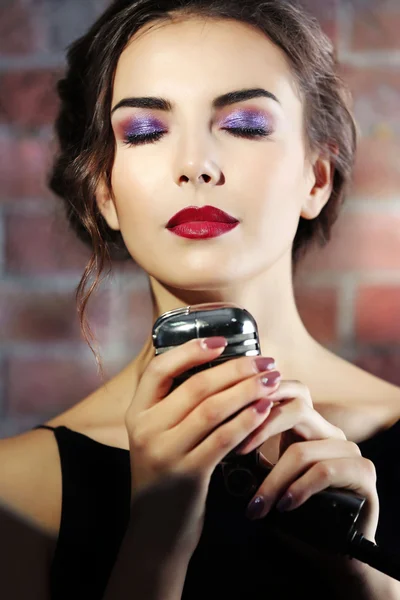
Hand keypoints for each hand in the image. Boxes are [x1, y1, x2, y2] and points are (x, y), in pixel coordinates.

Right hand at [125, 337, 280, 554]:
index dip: (191, 350)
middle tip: (266, 361)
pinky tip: (265, 409)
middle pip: (196, 387)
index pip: (159, 369)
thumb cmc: (165, 475)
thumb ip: (174, 407)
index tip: (222, 340)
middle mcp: (146, 430)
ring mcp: (165, 452)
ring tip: (272, 380)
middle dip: (236, 369)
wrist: (156, 531)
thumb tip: (218, 369)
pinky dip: (247, 420)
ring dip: (248, 390)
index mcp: (137, 414)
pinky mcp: (188, 474)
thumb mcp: (157, 437)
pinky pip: (223, 439)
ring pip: (213, 409)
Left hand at [238, 380, 378, 543]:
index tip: (226, 419)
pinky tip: (285, 505)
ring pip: (303, 449)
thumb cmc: (295, 513)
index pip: (286, 389)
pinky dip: (299, 488)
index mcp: (306, 424)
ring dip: (274, 479)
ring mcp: (348, 450)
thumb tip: (215, 442)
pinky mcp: (363, 473)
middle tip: (237, 450)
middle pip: (297, 404)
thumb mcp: (270, 477)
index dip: (256, 397)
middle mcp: (329, 431)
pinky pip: (325, 471)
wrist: (335, 550)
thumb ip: (252, 455)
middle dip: (262, 425)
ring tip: (257, 504)